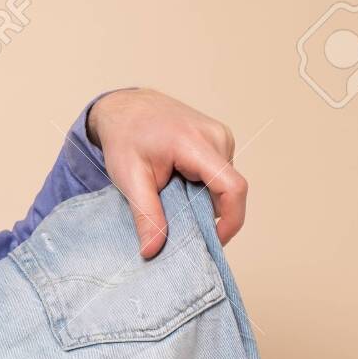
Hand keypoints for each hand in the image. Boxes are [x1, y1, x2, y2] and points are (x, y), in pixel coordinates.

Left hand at [86, 88, 247, 257]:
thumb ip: (145, 215)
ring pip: (224, 185)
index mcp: (196, 143)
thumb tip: (152, 251)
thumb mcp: (128, 179)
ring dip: (202, 201)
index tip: (212, 243)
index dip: (230, 221)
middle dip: (208, 215)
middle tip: (179, 228)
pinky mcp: (219, 141)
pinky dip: (201, 189)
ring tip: (171, 201)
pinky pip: (219, 175)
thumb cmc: (125, 137)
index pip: (232, 187)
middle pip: (229, 190)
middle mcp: (217, 137)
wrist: (125, 107)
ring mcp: (221, 137)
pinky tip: (178, 187)